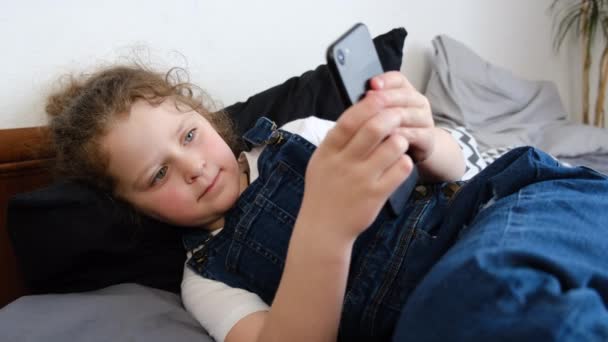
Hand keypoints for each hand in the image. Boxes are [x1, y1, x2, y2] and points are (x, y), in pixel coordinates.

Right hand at [299, 71, 426, 239]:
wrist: (323, 229)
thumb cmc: (323, 191)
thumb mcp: (320, 162)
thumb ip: (336, 140)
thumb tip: (358, 112)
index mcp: (328, 152)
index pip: (348, 120)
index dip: (368, 105)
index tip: (381, 95)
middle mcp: (344, 163)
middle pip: (373, 129)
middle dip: (391, 116)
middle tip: (398, 115)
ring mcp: (361, 179)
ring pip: (392, 147)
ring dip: (400, 139)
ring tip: (399, 142)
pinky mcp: (376, 195)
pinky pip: (400, 170)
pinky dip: (405, 162)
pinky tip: (400, 163)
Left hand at [369, 72, 435, 162]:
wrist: (419, 149)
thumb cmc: (396, 130)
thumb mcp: (383, 115)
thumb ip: (373, 105)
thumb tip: (360, 98)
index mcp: (406, 92)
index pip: (398, 79)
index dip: (385, 80)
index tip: (372, 84)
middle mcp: (418, 102)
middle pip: (404, 95)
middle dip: (385, 98)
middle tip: (370, 103)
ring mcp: (425, 120)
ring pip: (409, 114)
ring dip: (391, 117)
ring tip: (375, 121)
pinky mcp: (428, 138)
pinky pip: (416, 134)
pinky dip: (401, 135)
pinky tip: (388, 137)